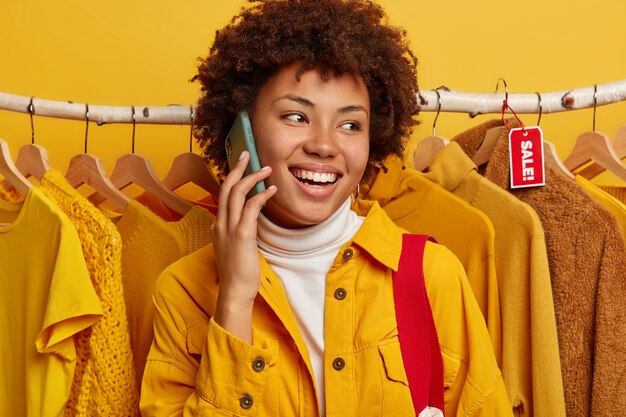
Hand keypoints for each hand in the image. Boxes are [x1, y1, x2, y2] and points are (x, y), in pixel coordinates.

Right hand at [211, 151, 276, 342]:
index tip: (242, 167)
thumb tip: (251, 224)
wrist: (235, 292)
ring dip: (252, 177)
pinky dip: (262, 194)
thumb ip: (240, 234)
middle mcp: (221, 224)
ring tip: (266, 169)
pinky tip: (272, 189)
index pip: (223, 196)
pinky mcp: (242, 235)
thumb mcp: (236, 249)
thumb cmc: (239, 274)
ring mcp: (229, 228)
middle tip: (247, 154)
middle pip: (226, 187)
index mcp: (218, 226)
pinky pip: (251, 207)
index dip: (233, 179)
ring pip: (236, 192)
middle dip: (236, 168)